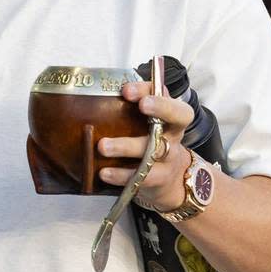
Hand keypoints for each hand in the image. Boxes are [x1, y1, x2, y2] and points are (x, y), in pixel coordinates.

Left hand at [97, 79, 194, 210]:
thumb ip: (131, 106)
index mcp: (172, 118)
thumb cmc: (151, 141)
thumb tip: (95, 94)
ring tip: (103, 145)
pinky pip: (140, 177)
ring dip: (127, 146)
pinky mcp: (156, 180)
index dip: (157, 94)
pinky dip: (120, 174)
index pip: (172, 98)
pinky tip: (104, 172)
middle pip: (175, 120)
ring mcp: (168, 160)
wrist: (168, 179)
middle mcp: (173, 136)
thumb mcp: (147, 122)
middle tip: (141, 104)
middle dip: (159, 109)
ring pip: (154, 151)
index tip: (131, 90)